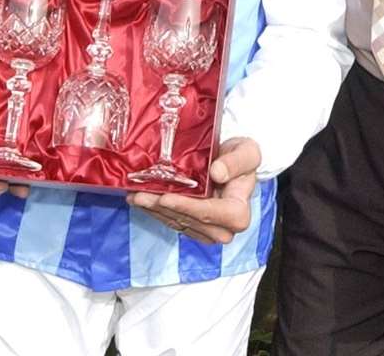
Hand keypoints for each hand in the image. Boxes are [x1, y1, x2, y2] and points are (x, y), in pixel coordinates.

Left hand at [127, 137, 259, 243]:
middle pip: (189, 220)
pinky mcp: (193, 228)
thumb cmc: (241, 157)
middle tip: (141, 194)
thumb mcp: (247, 152)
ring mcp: (207, 230)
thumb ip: (236, 162)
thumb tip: (217, 173)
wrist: (233, 162)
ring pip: (176, 223)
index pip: (209, 213)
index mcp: (238, 214)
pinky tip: (141, 199)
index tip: (166, 197)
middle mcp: (223, 228)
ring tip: (136, 195)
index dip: (186, 207)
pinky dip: (155, 211)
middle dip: (163, 208)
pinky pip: (172, 221)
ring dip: (154, 210)